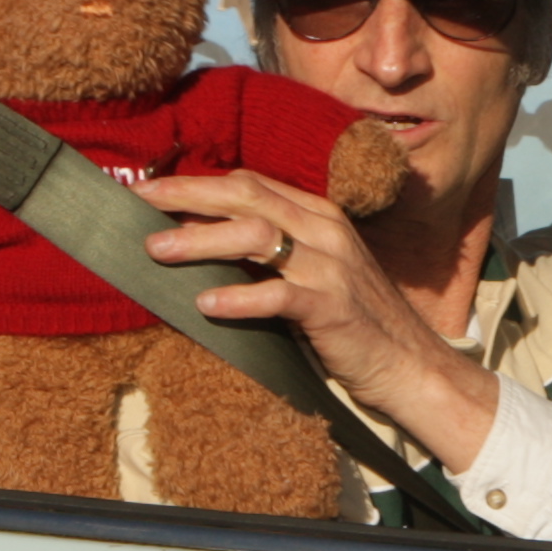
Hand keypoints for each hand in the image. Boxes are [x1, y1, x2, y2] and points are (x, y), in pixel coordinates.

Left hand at [138, 169, 502, 470]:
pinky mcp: (333, 308)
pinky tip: (206, 304)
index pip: (251, 185)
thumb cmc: (354, 324)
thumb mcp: (314, 273)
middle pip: (247, 198)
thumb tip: (201, 240)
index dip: (197, 183)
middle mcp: (326, 232)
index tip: (149, 190)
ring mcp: (332, 268)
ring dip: (202, 241)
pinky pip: (279, 296)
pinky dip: (239, 298)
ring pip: (258, 238)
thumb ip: (272, 252)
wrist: (411, 366)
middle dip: (188, 196)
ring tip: (158, 251)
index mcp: (318, 217)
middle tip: (139, 202)